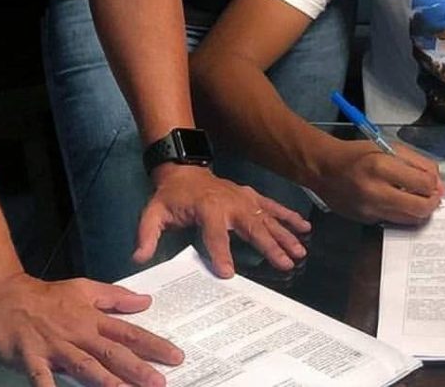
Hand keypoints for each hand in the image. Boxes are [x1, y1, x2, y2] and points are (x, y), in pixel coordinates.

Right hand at [0, 271, 180, 386]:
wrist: (8, 296)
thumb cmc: (49, 296)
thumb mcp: (86, 288)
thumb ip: (116, 297)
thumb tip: (146, 301)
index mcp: (93, 319)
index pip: (129, 333)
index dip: (153, 345)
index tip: (175, 356)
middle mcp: (79, 334)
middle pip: (113, 352)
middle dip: (137, 368)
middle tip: (159, 382)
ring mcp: (56, 346)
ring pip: (84, 365)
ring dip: (105, 380)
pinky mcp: (31, 357)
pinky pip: (41, 376)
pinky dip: (49, 386)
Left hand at [133, 165, 310, 277]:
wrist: (185, 170)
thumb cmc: (170, 197)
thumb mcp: (153, 214)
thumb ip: (147, 235)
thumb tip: (139, 258)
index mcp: (208, 209)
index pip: (215, 235)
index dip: (221, 254)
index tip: (229, 274)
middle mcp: (232, 203)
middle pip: (253, 227)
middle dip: (270, 246)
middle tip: (286, 264)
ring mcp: (246, 199)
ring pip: (268, 219)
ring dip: (286, 235)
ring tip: (300, 252)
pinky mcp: (252, 197)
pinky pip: (273, 206)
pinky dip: (290, 216)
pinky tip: (305, 227)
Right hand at [309, 139, 443, 224]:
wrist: (325, 170)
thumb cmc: (358, 154)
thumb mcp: (389, 147)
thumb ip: (418, 163)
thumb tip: (439, 183)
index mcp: (381, 166)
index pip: (422, 183)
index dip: (435, 184)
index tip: (435, 182)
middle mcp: (375, 191)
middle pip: (419, 208)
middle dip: (433, 203)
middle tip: (433, 195)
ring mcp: (370, 210)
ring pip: (409, 219)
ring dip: (421, 211)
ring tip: (419, 198)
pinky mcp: (367, 221)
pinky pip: (395, 221)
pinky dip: (404, 213)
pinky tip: (401, 202)